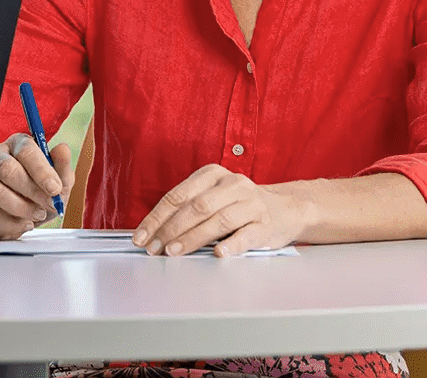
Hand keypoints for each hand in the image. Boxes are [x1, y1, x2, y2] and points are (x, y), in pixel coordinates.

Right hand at [0, 134, 74, 238]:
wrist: (19, 215)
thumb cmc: (39, 192)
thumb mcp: (58, 182)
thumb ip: (62, 167)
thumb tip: (62, 150)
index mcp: (18, 146)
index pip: (26, 150)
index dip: (41, 171)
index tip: (54, 189)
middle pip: (6, 168)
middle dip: (30, 191)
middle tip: (47, 205)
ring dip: (19, 207)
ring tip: (36, 215)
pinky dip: (9, 223)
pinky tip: (23, 223)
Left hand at [132, 164, 305, 256]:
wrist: (284, 209)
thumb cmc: (237, 206)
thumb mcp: (211, 197)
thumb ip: (186, 209)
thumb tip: (152, 234)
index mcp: (212, 174)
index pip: (178, 195)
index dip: (157, 217)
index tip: (141, 236)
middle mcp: (232, 184)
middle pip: (196, 207)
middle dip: (171, 229)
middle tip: (155, 249)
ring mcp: (251, 203)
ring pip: (218, 220)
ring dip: (193, 238)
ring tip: (174, 252)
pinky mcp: (266, 223)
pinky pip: (247, 234)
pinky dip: (232, 244)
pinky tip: (219, 253)